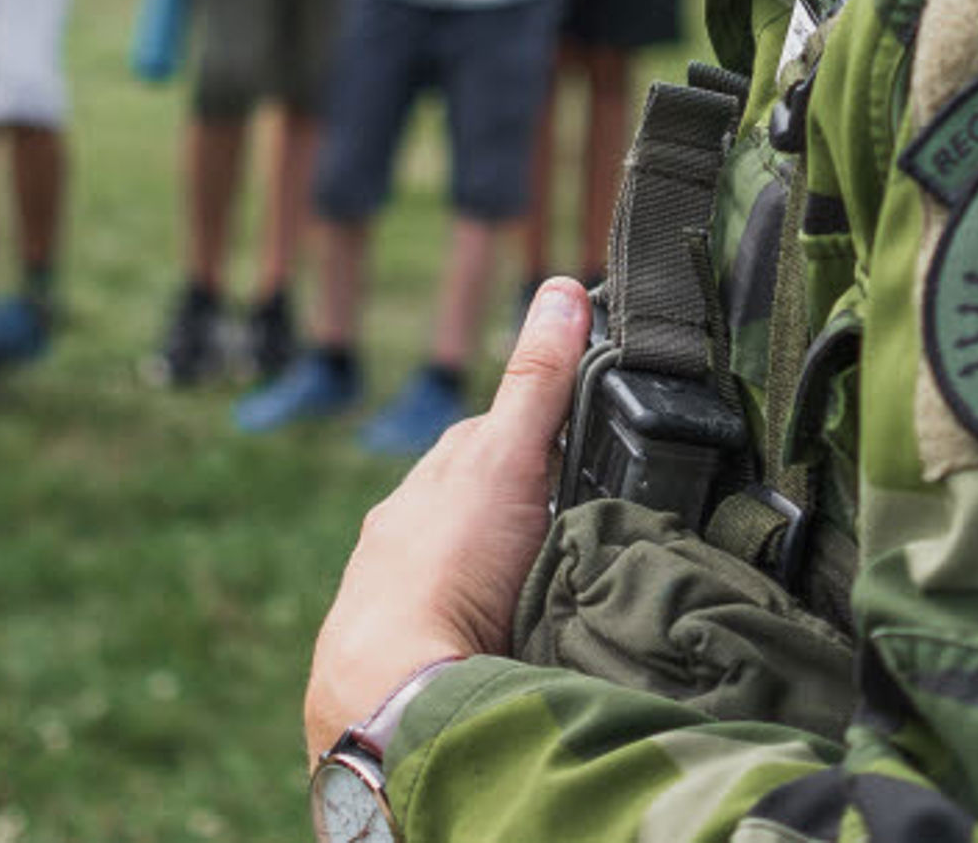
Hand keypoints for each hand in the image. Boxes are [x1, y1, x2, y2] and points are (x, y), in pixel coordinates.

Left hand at [302, 279, 588, 766]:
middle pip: (476, 505)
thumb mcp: (507, 458)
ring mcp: (402, 596)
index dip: (541, 437)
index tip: (584, 446)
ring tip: (550, 590)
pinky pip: (454, 623)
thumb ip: (539, 383)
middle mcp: (405, 534)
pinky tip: (504, 639)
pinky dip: (481, 622)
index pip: (491, 440)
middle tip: (580, 525)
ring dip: (497, 573)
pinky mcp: (408, 654)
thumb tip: (561, 289)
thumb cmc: (447, 567)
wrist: (393, 688)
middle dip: (520, 509)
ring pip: (461, 567)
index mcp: (429, 484)